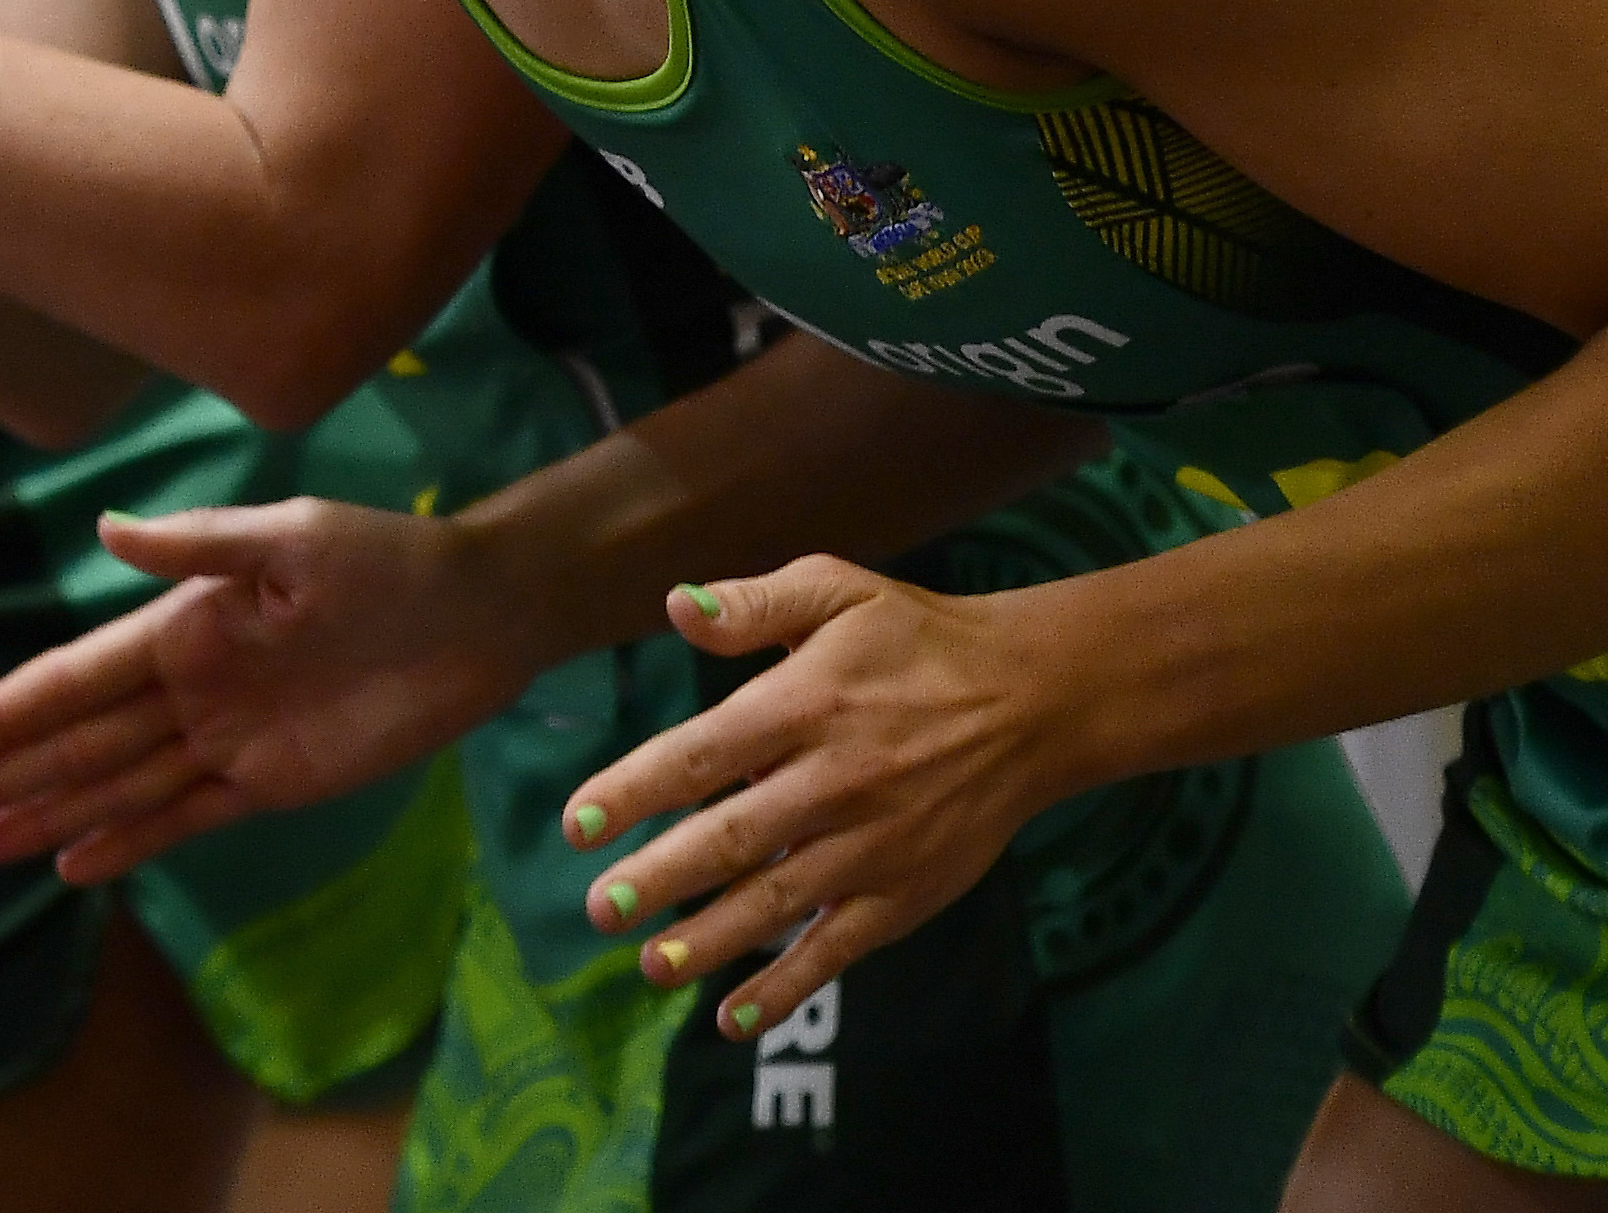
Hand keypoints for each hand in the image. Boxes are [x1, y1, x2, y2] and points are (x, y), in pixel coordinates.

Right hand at [0, 499, 531, 882]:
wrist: (480, 614)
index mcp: (182, 624)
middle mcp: (188, 686)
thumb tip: (105, 529)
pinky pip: (183, 819)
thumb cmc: (385, 560)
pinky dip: (126, 841)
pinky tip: (69, 865)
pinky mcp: (270, 782)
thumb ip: (199, 548)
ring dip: (43, 816)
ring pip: (114, 788)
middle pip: (75, 743)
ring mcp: (224, 739)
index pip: (73, 678)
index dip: (5, 714)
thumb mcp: (293, 538)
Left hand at [562, 559, 1062, 1052]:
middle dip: (659, 878)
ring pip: (777, 903)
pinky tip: (733, 1018)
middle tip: (599, 908)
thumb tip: (675, 606)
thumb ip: (752, 604)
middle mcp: (834, 781)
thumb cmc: (916, 640)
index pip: (703, 754)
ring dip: (709, 940)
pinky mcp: (905, 893)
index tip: (577, 824)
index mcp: (805, 704)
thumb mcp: (837, 589)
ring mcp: (872, 846)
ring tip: (649, 965)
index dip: (636, 789)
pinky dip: (787, 987)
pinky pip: (838, 950)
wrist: (1030, 701)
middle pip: (732, 839)